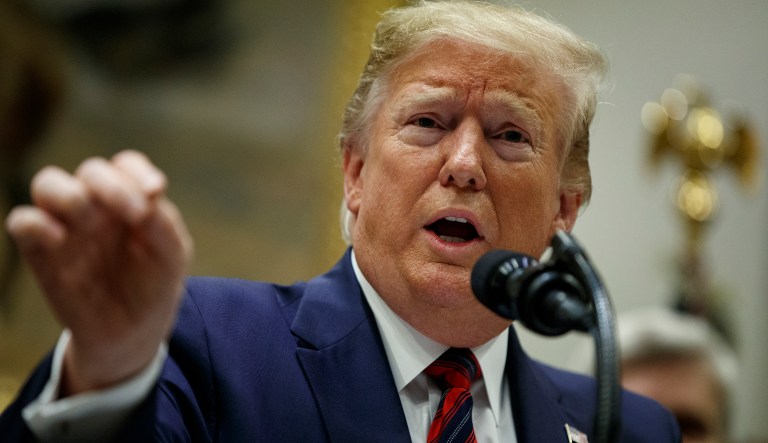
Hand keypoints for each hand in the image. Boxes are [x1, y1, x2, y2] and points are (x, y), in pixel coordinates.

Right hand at [5, 150, 192, 394]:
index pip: (126, 165)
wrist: (130, 332)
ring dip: (72, 196)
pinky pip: (22, 220)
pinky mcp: (41, 250)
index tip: (155, 192)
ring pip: (49, 183)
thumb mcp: (171, 256)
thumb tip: (150, 192)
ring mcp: (67, 225)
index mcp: (130, 200)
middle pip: (91, 170)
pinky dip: (35, 222)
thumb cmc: (153, 286)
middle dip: (111, 186)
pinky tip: (59, 239)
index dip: (137, 172)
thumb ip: (163, 222)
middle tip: (134, 215)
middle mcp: (96, 206)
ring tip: (91, 224)